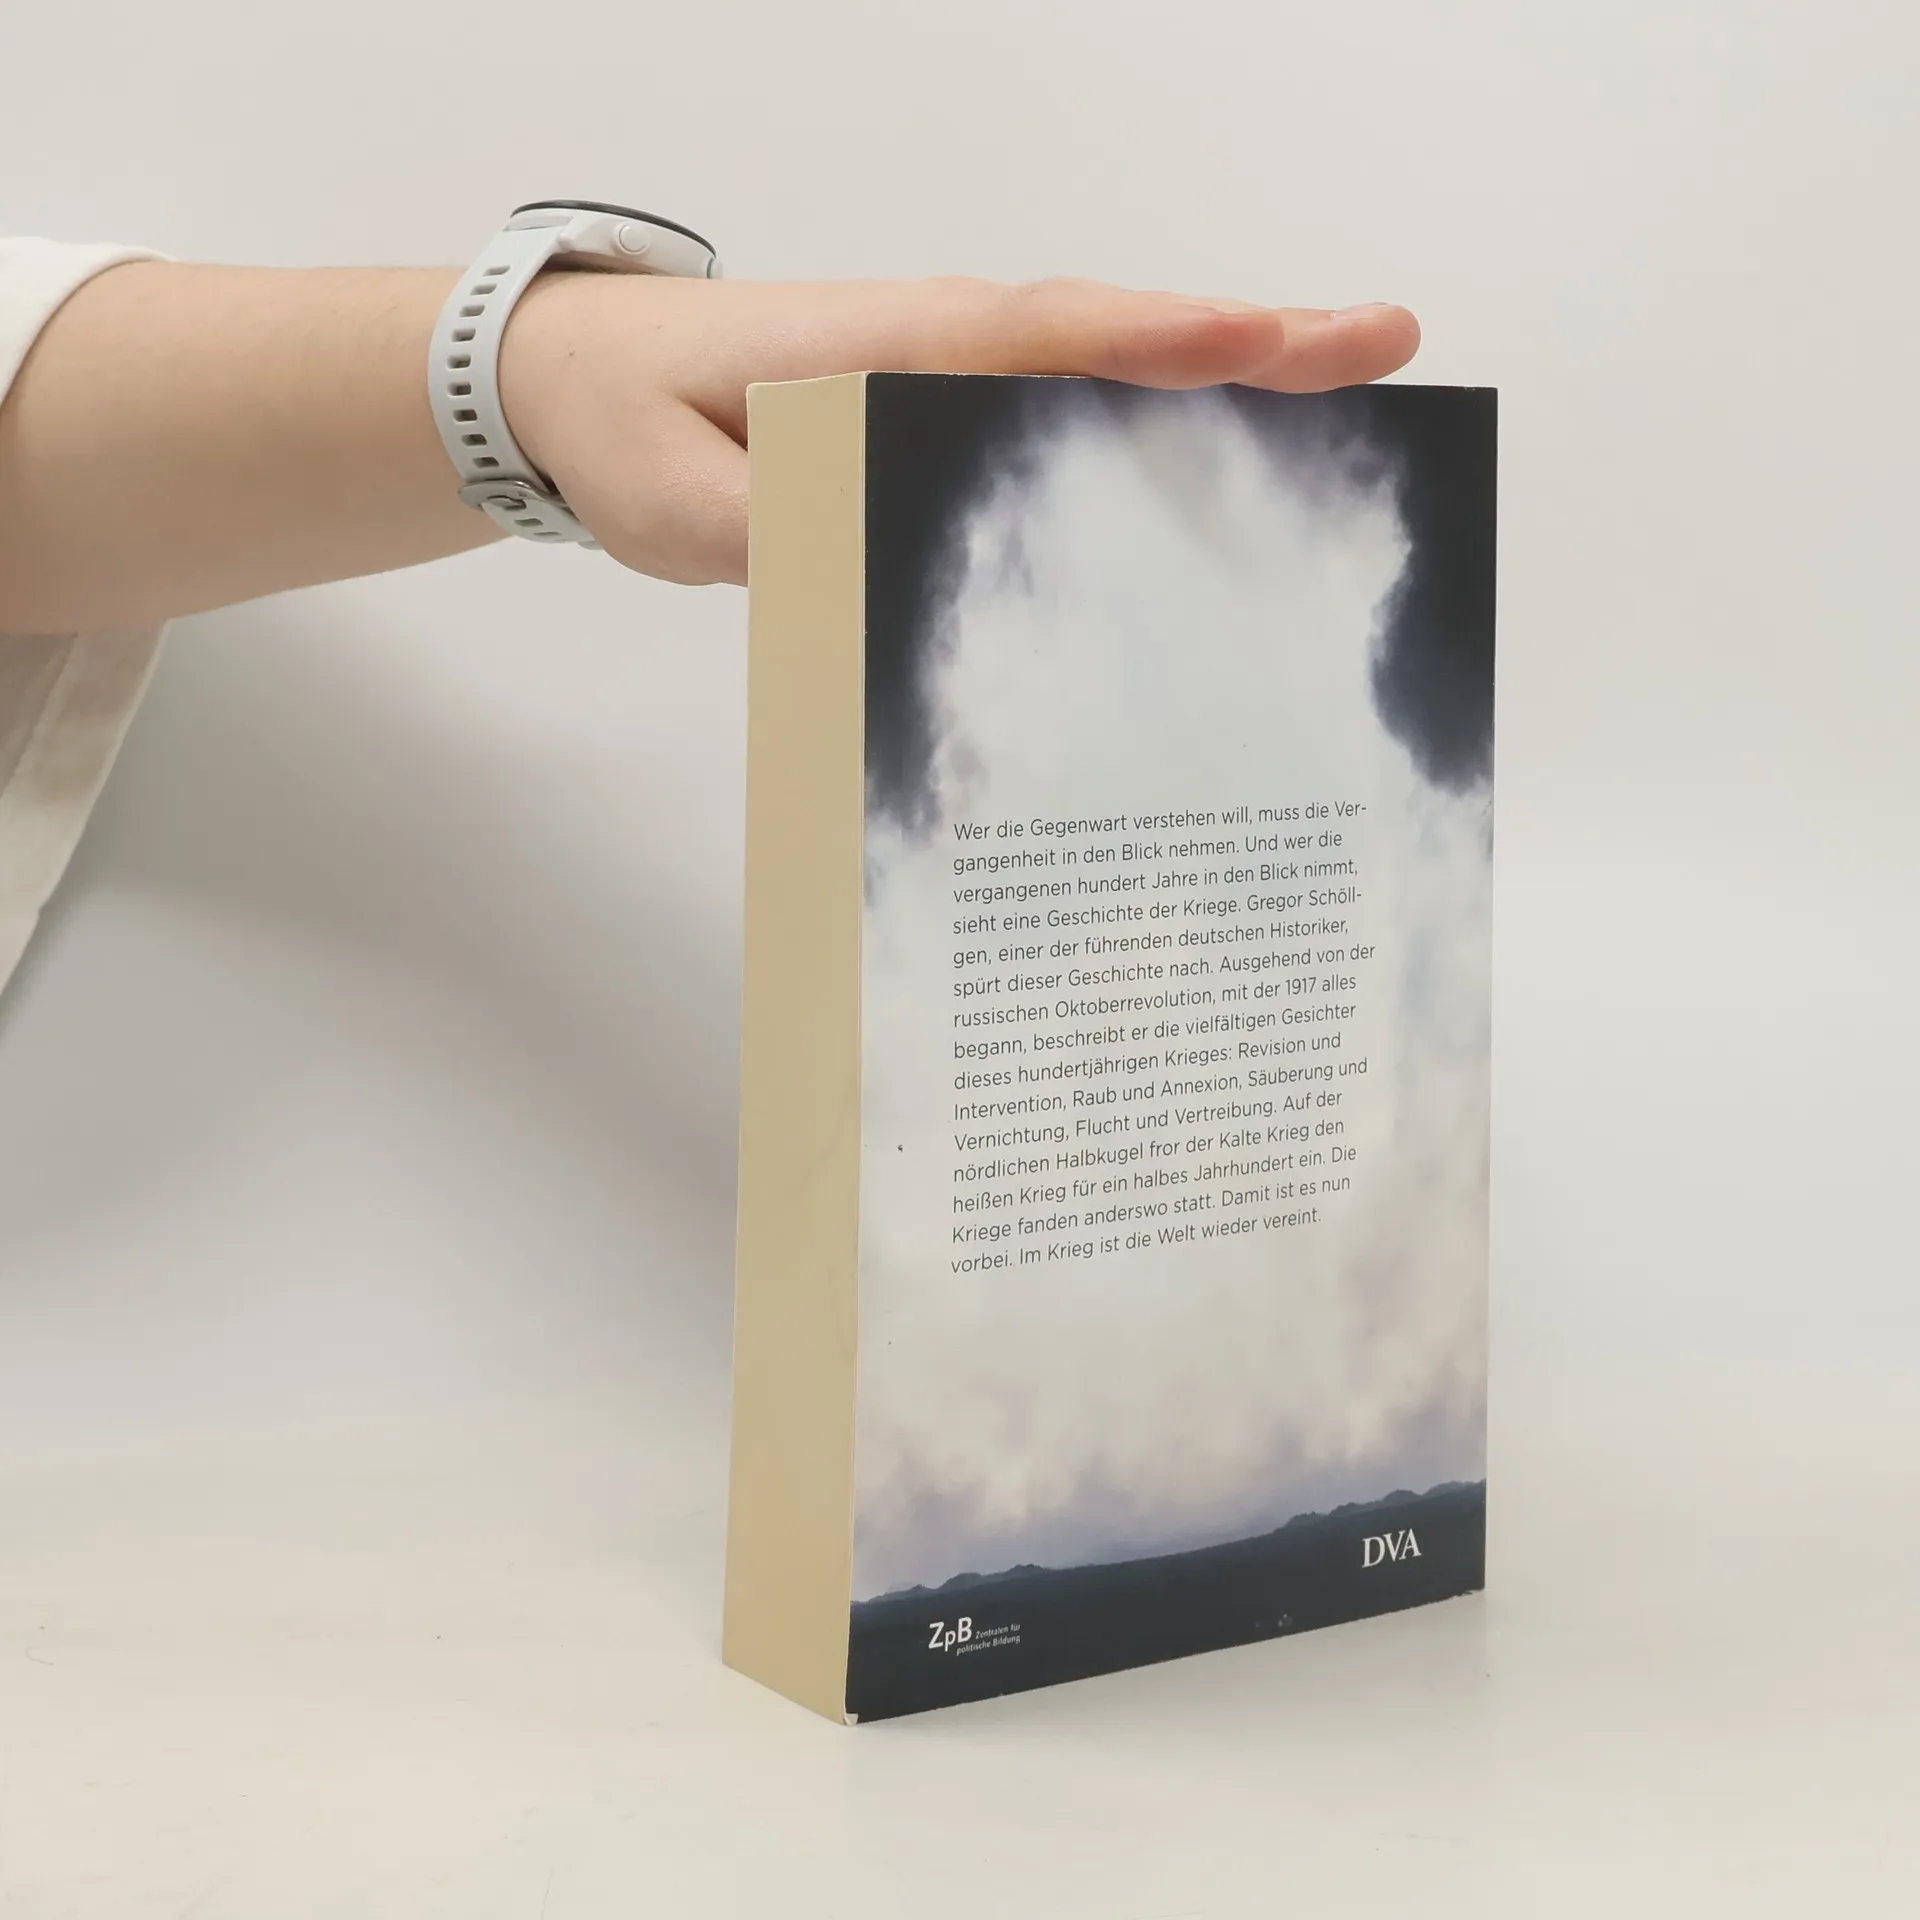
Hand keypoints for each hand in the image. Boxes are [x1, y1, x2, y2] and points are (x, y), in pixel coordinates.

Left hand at [0, 263, 1416, 633]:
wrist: (580, 387)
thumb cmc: (630, 427)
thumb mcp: (678, 502)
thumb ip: (769, 537)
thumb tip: (878, 568)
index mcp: (891, 351)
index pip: (1042, 339)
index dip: (1157, 342)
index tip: (1271, 340)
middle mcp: (942, 348)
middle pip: (1116, 339)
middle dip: (1250, 344)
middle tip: (1387, 343)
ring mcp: (951, 380)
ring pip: (1107, 374)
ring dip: (1227, 384)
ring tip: (1354, 398)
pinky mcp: (945, 421)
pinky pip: (1066, 417)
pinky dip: (1150, 429)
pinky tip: (1218, 479)